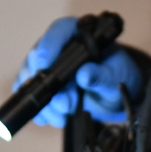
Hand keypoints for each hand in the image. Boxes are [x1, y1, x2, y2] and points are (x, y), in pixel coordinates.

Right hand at [15, 16, 143, 126]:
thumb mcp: (117, 75)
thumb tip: (84, 75)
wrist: (116, 95)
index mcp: (78, 33)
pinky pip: (33, 97)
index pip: (58, 32)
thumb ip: (102, 75)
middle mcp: (58, 47)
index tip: (45, 65)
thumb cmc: (119, 75)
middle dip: (48, 85)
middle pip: (38, 59)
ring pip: (32, 81)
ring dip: (45, 102)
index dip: (48, 47)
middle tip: (66, 104)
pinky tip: (53, 119)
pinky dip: (41, 111)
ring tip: (63, 116)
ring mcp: (48, 68)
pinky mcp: (45, 88)